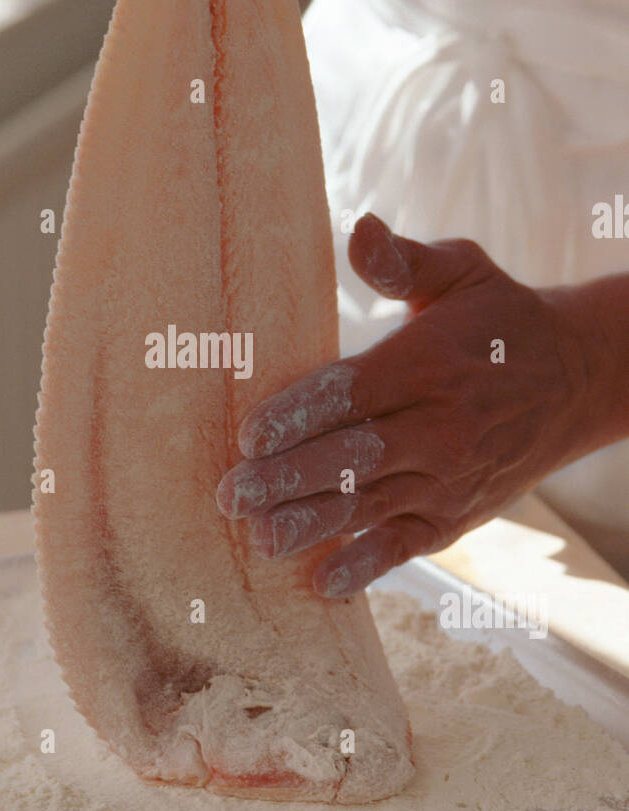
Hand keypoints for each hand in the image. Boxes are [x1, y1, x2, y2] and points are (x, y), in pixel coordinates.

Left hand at [217, 214, 593, 596]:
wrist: (579, 379)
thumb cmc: (500, 321)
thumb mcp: (461, 272)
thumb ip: (404, 261)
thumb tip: (359, 228)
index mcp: (427, 366)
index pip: (353, 394)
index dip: (298, 414)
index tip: (248, 433)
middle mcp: (439, 429)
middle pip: (352, 458)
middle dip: (286, 478)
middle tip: (230, 494)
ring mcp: (448, 479)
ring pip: (370, 507)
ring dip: (311, 525)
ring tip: (260, 540)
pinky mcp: (455, 516)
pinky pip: (406, 545)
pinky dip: (367, 566)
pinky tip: (324, 582)